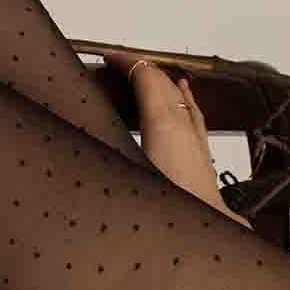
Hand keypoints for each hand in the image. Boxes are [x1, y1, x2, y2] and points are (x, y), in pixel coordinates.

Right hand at [103, 52, 251, 227]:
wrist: (208, 231)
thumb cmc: (172, 207)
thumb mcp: (127, 174)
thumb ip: (106, 149)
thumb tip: (81, 143)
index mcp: (162, 123)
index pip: (144, 76)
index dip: (124, 62)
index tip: (106, 58)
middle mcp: (181, 124)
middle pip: (160, 80)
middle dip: (136, 68)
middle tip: (113, 66)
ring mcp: (194, 136)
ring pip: (177, 94)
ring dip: (157, 80)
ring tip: (139, 74)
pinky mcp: (202, 150)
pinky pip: (192, 110)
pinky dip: (183, 95)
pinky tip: (184, 90)